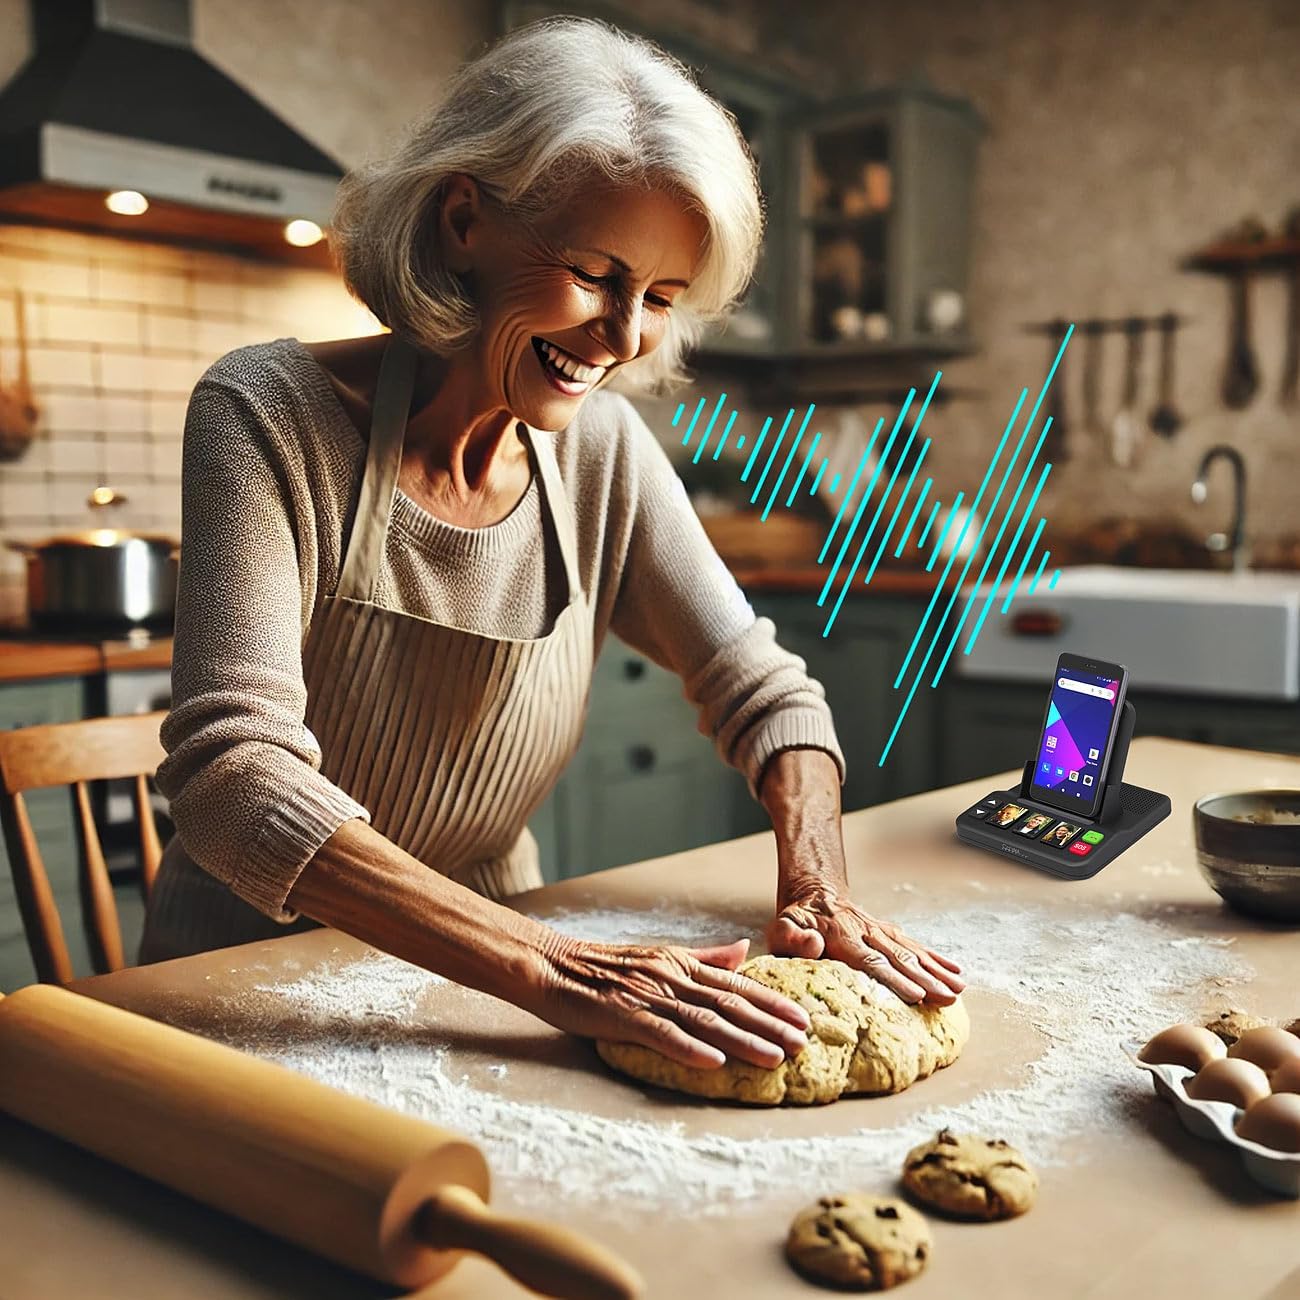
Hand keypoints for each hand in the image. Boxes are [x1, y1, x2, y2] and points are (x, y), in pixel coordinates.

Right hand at [529, 935, 810, 1069]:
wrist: (552, 966)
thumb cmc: (604, 966)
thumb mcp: (660, 956)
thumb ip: (704, 958)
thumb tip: (743, 952)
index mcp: (680, 963)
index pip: (736, 984)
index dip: (772, 1001)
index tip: (802, 1017)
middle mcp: (670, 977)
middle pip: (729, 1003)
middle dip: (770, 1024)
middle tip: (804, 1042)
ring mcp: (647, 996)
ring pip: (704, 1019)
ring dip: (743, 1039)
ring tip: (775, 1057)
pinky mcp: (622, 1015)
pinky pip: (661, 1034)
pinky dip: (689, 1047)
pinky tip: (714, 1062)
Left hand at [768, 889, 965, 1005]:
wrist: (815, 894)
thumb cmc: (796, 921)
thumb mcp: (781, 928)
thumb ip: (792, 938)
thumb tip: (813, 943)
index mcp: (841, 938)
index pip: (870, 962)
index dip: (894, 979)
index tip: (916, 995)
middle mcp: (867, 934)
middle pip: (899, 959)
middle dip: (925, 980)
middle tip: (947, 999)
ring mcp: (881, 932)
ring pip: (912, 952)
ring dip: (936, 971)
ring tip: (958, 989)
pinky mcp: (890, 933)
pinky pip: (915, 945)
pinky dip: (936, 958)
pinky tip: (955, 971)